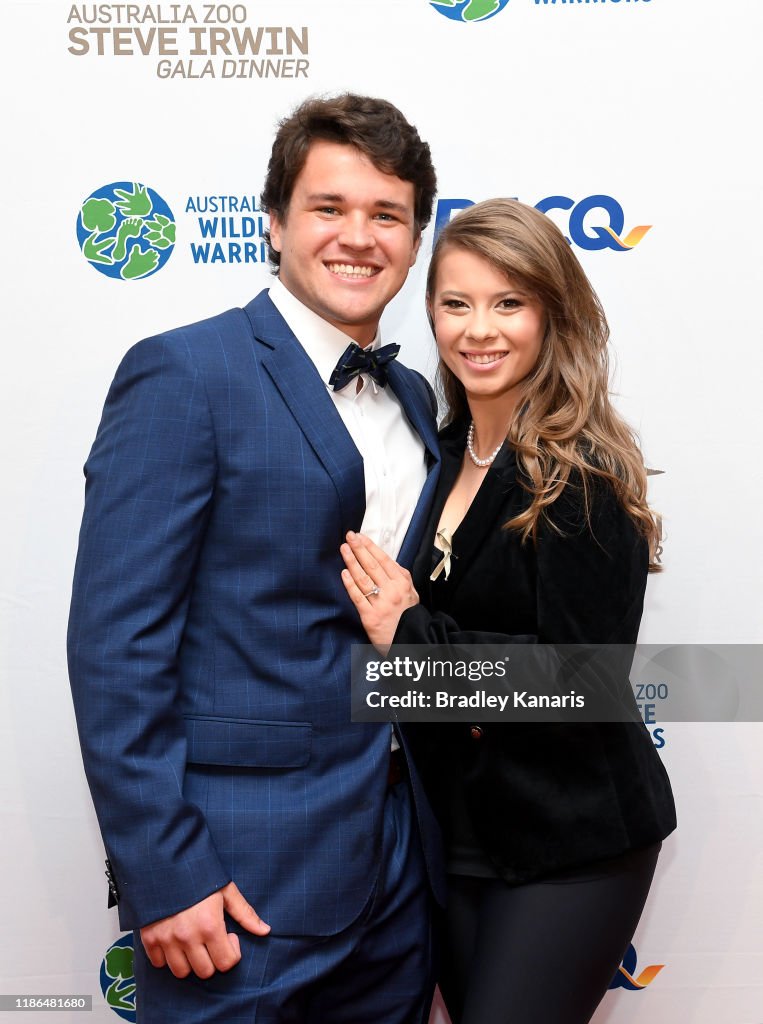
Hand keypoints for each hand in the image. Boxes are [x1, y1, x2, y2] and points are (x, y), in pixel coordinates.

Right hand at [140, 881, 269, 978]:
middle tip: (211, 939)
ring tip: (193, 941)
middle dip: (212, 959)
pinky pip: (159, 964)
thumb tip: (265, 931)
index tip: (228, 936)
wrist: (165, 861)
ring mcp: (166, 939)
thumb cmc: (199, 873)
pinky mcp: (149, 938)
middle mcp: (188, 937)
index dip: (232, 952)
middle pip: (205, 972)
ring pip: (182, 972)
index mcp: (210, 925)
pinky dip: (167, 957)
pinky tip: (174, 940)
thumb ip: (245, 913)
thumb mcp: (225, 890)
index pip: (226, 963)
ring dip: (190, 961)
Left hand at [340, 532, 418, 651]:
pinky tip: (344, 573)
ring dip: (352, 561)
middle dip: (359, 549)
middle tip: (349, 537)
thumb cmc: (409, 616)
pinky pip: (358, 597)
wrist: (411, 641)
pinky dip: (350, 584)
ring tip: (344, 549)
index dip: (370, 547)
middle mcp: (392, 591)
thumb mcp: (412, 593)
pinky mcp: (370, 617)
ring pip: (363, 578)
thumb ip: (401, 577)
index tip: (360, 536)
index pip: (384, 560)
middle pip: (372, 566)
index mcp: (402, 583)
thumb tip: (387, 561)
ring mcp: (381, 604)